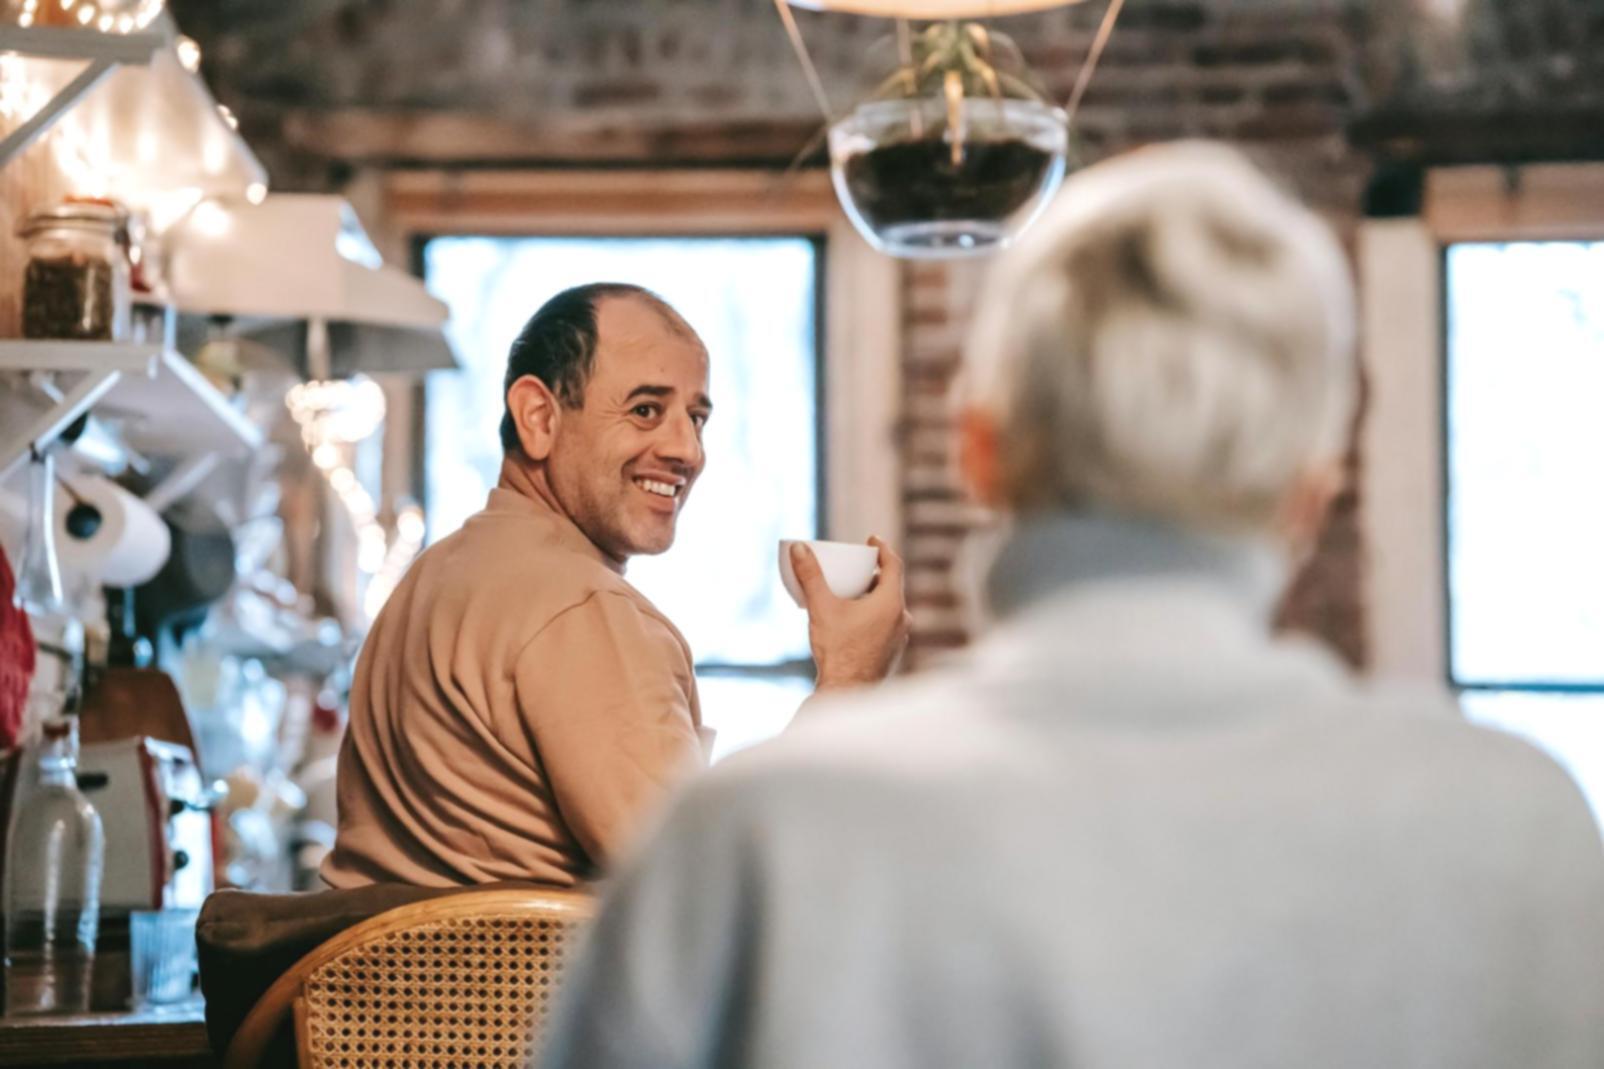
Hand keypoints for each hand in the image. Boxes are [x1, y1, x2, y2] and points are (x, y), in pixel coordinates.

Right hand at [791, 536, 911, 691]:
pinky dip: (873, 614)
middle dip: (873, 573)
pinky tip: (855, 619)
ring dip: (873, 595)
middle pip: (891, 586)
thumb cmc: (837, 650)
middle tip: (855, 567)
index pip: (894, 565)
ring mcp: (900, 637)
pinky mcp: (893, 651)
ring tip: (852, 592)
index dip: (883, 548)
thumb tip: (798, 547)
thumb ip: (810, 575)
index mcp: (891, 603)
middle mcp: (902, 618)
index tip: (871, 539)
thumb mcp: (820, 608)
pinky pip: (887, 623)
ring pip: (889, 606)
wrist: (846, 692)